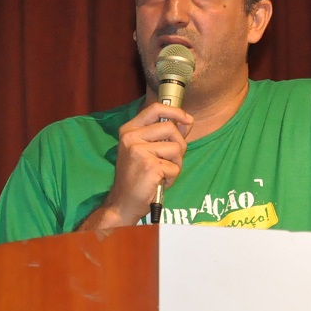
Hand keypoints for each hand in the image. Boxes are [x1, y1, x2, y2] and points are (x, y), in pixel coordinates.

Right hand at [81, 102, 192, 229]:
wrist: (124, 201)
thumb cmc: (136, 176)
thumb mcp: (145, 149)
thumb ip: (163, 135)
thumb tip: (186, 122)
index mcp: (129, 130)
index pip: (155, 108)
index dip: (175, 111)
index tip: (187, 120)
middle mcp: (131, 137)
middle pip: (170, 128)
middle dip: (179, 145)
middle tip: (170, 159)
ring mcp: (138, 151)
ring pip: (176, 148)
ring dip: (176, 163)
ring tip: (163, 172)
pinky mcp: (149, 166)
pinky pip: (175, 167)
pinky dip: (172, 177)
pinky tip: (160, 181)